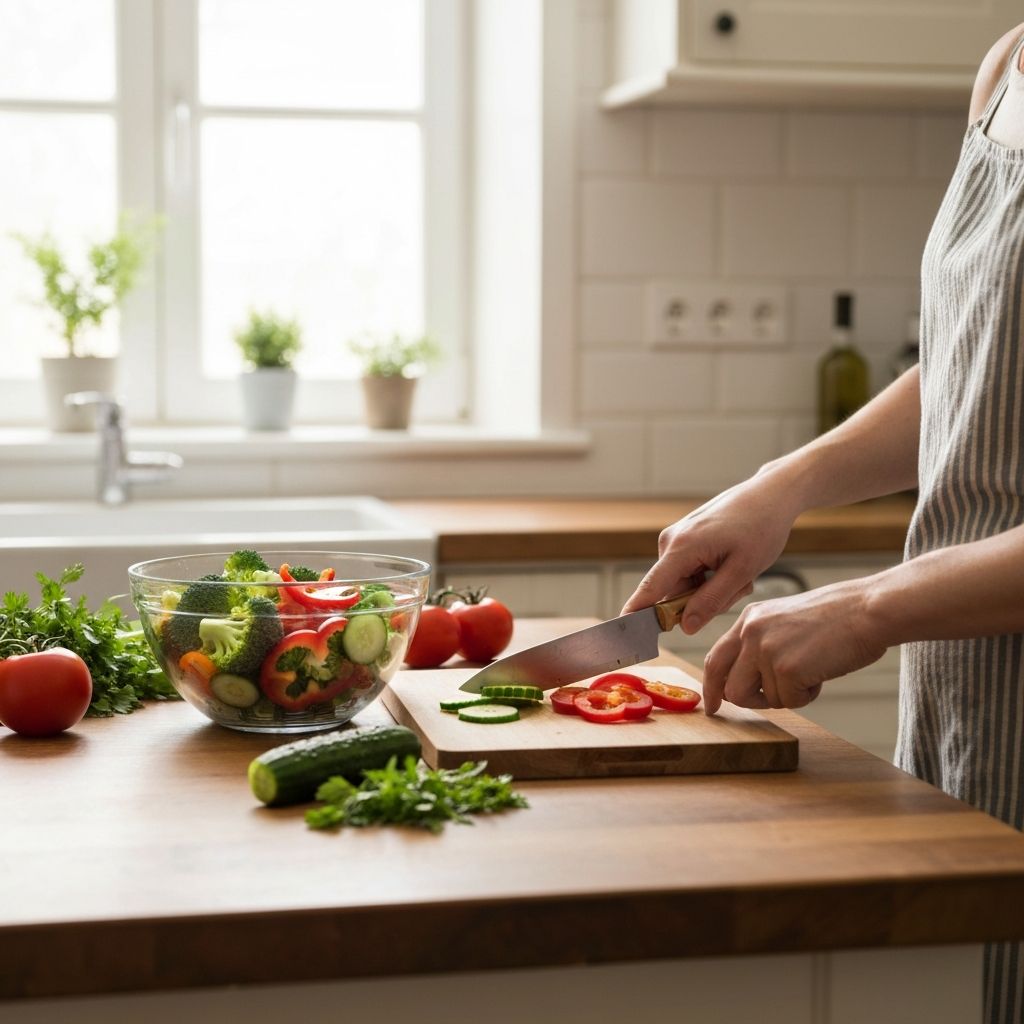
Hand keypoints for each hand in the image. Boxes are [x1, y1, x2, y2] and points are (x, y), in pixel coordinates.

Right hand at [621, 474, 801, 634]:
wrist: (770, 495)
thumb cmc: (761, 527)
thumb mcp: (742, 571)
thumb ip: (711, 601)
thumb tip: (685, 626)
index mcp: (682, 547)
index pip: (650, 588)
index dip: (636, 615)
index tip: (623, 636)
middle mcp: (671, 542)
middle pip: (673, 592)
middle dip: (703, 600)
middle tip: (738, 586)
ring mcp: (676, 539)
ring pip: (685, 585)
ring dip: (711, 588)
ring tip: (739, 572)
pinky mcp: (685, 539)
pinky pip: (690, 572)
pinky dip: (711, 576)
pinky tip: (732, 563)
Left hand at [701, 579, 886, 714]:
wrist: (867, 610)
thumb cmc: (836, 619)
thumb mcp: (784, 622)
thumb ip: (759, 645)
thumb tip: (742, 683)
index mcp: (749, 619)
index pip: (716, 658)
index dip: (711, 687)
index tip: (712, 705)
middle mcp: (751, 633)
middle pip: (731, 688)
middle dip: (751, 701)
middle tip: (774, 698)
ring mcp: (766, 650)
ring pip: (763, 699)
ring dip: (787, 695)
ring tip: (811, 670)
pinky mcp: (786, 668)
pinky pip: (789, 701)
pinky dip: (808, 695)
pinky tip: (822, 672)